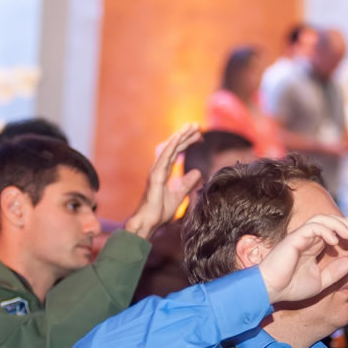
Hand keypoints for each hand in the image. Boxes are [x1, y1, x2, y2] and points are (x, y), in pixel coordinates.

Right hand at [124, 124, 203, 239]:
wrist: (148, 223)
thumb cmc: (159, 212)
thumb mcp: (179, 196)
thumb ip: (187, 184)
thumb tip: (197, 172)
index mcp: (164, 172)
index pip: (177, 153)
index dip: (187, 143)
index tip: (199, 136)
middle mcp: (159, 168)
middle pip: (174, 148)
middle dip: (186, 136)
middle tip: (196, 125)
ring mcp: (156, 171)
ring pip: (170, 148)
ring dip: (180, 136)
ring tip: (191, 126)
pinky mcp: (156, 176)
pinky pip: (164, 157)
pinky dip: (172, 146)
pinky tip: (179, 137)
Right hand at [258, 214, 347, 304]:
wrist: (270, 291)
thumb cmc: (291, 288)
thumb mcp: (321, 281)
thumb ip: (337, 271)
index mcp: (313, 246)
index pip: (333, 230)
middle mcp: (307, 238)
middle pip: (330, 220)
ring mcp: (300, 236)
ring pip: (322, 219)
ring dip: (339, 224)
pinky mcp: (294, 238)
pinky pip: (313, 227)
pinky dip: (326, 231)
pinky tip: (335, 241)